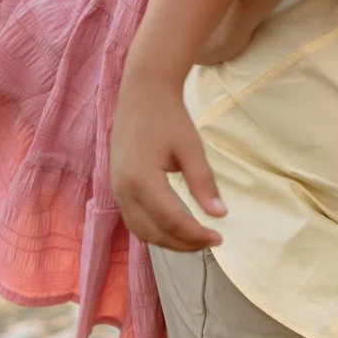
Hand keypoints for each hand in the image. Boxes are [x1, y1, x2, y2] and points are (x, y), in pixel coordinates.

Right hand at [110, 74, 225, 250]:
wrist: (142, 93)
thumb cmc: (169, 117)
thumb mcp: (191, 147)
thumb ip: (204, 183)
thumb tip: (220, 215)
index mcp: (141, 178)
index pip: (171, 219)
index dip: (195, 234)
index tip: (219, 237)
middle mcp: (123, 188)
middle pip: (154, 232)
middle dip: (184, 243)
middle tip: (212, 240)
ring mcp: (117, 189)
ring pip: (141, 231)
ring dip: (169, 241)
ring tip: (196, 238)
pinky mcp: (118, 187)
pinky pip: (134, 220)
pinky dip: (155, 230)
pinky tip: (176, 228)